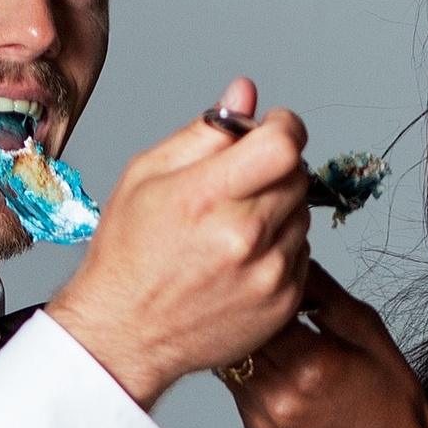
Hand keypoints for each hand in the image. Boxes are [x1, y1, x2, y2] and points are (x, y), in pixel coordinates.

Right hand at [50, 77, 311, 411]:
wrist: (124, 334)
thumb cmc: (129, 254)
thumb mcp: (147, 176)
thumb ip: (204, 134)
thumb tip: (245, 93)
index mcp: (206, 196)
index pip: (284, 143)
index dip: (285, 126)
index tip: (273, 129)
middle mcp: (243, 237)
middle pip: (297, 174)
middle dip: (276, 167)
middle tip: (242, 182)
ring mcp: (267, 275)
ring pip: (302, 214)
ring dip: (279, 208)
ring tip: (235, 226)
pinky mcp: (281, 304)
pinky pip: (303, 254)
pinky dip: (280, 248)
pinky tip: (242, 258)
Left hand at [224, 266, 427, 427]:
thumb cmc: (389, 398)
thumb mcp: (365, 329)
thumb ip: (322, 290)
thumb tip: (292, 257)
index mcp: (310, 363)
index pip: (263, 302)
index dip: (266, 279)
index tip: (274, 265)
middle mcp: (279, 392)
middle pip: (240, 328)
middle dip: (248, 303)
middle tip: (260, 284)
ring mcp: (263, 414)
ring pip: (231, 356)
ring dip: (244, 334)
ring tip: (263, 319)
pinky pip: (236, 382)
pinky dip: (248, 363)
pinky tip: (271, 356)